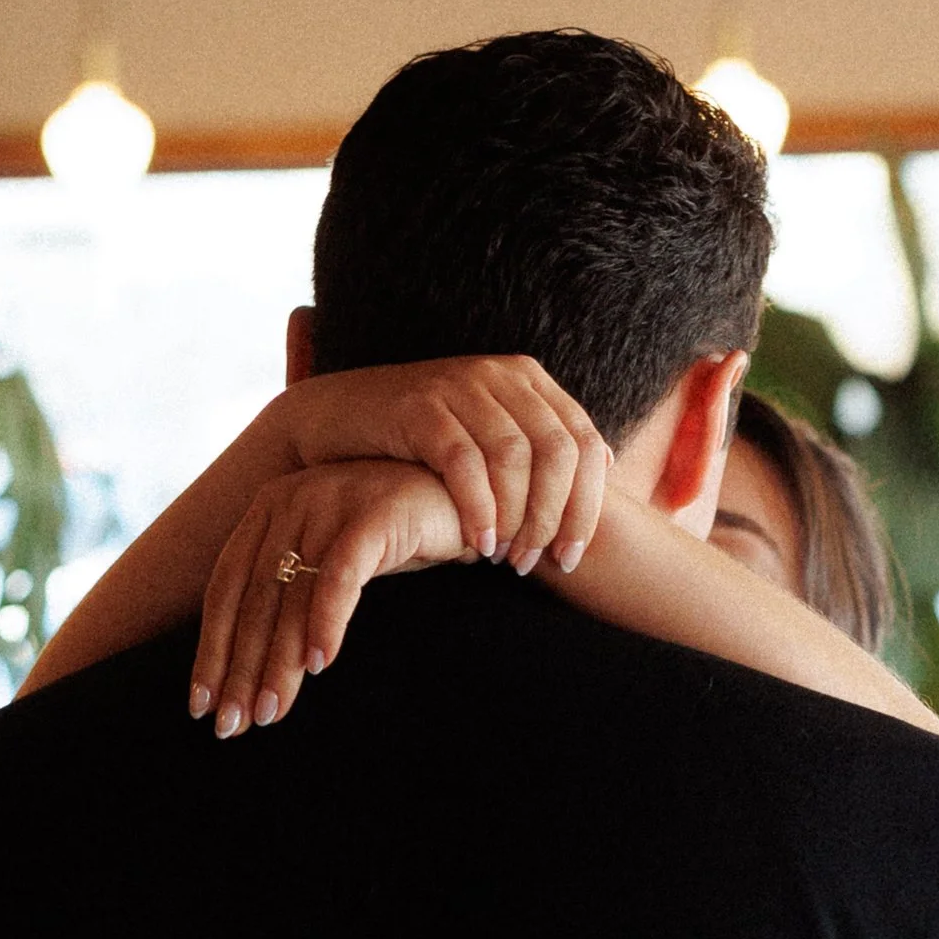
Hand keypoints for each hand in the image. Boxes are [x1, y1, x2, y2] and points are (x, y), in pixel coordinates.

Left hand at [193, 459, 469, 734]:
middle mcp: (290, 501)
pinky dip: (327, 621)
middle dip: (239, 670)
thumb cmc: (398, 536)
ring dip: (279, 662)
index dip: (210, 651)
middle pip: (253, 601)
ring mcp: (330, 501)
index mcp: (269, 511)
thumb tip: (253, 665)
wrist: (465, 492)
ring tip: (271, 713)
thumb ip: (295, 594)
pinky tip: (319, 665)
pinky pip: (341, 575)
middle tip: (232, 725)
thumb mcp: (332, 560)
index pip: (225, 590)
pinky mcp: (374, 511)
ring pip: (293, 597)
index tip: (201, 704)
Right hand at [268, 356, 610, 583]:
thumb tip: (602, 478)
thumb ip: (536, 452)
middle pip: (557, 451)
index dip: (587, 504)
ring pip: (514, 458)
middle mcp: (499, 376)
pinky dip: (478, 508)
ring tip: (507, 558)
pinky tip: (477, 543)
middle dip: (554, 516)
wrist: (336, 418)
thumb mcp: (485, 435)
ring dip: (516, 517)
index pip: (584, 440)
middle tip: (537, 562)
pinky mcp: (420, 407)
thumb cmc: (418, 442)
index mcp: (527, 380)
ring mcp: (459, 386)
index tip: (572, 555)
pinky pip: (464, 463)